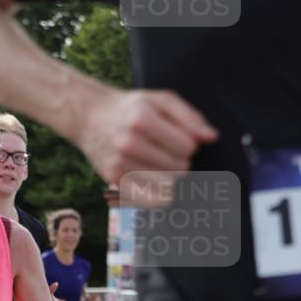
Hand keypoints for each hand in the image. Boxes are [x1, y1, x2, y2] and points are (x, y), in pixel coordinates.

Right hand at [74, 85, 217, 206]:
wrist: (89, 117)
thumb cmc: (131, 108)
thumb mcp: (160, 100)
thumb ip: (189, 116)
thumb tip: (211, 137)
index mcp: (142, 120)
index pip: (188, 147)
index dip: (188, 144)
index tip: (177, 139)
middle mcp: (129, 143)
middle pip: (180, 168)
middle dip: (180, 161)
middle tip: (166, 151)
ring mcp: (119, 164)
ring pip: (168, 185)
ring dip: (170, 177)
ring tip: (159, 164)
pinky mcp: (114, 180)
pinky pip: (151, 200)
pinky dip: (160, 195)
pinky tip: (156, 182)